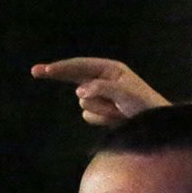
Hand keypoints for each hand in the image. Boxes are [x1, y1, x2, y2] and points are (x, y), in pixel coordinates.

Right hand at [32, 57, 170, 126]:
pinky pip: (88, 116)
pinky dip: (100, 119)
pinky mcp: (101, 113)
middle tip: (35, 71)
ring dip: (99, 109)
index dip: (61, 67)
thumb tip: (80, 91)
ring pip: (83, 103)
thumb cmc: (144, 105)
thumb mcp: (125, 93)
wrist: (156, 126)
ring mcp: (101, 97)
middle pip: (74, 77)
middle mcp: (104, 80)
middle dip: (59, 75)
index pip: (80, 65)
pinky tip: (115, 120)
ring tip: (119, 112)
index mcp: (111, 69)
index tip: (44, 70)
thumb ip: (102, 88)